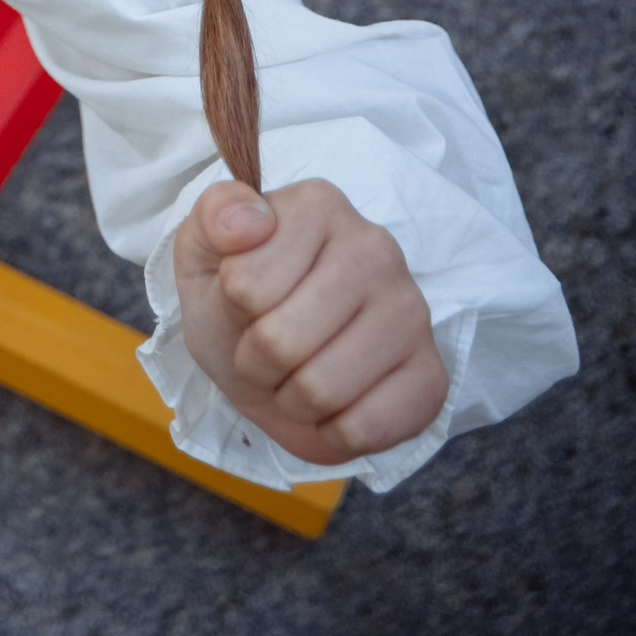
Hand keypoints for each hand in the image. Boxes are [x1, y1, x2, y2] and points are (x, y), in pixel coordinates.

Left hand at [173, 178, 449, 463]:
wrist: (270, 363)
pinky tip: (336, 402)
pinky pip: (368, 426)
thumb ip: (213, 217)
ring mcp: (413, 311)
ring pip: (322, 387)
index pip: (246, 283)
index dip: (233, 307)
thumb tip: (251, 219)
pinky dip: (334, 430)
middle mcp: (376, 248)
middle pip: (282, 341)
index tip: (244, 298)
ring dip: (292, 398)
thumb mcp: (202, 251)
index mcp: (319, 206)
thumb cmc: (235, 301)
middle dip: (258, 360)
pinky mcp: (433, 375)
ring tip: (298, 372)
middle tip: (266, 347)